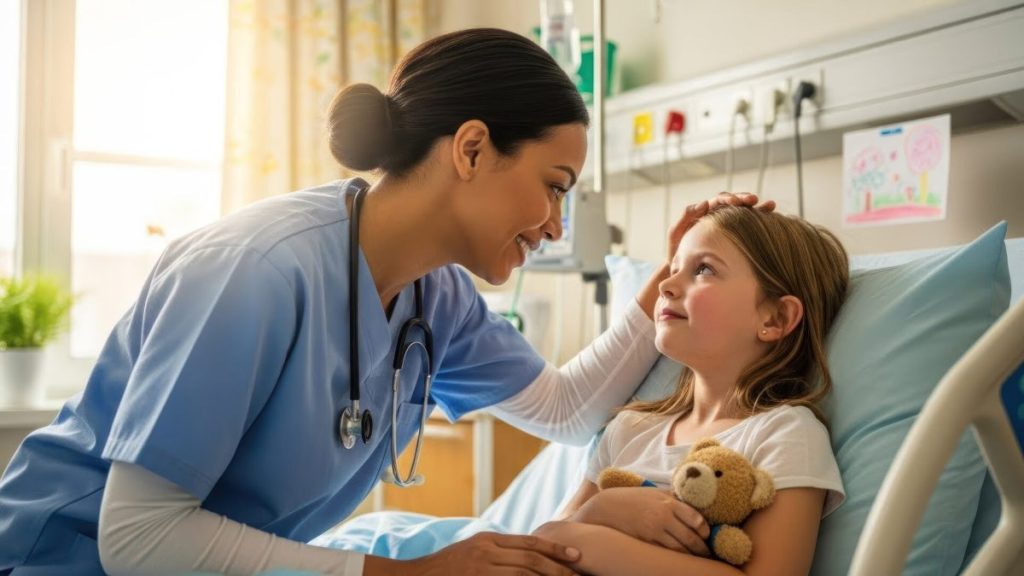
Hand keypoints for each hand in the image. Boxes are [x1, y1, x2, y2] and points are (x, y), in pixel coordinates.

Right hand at [370, 531, 581, 575]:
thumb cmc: (446, 568)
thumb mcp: (473, 551)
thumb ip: (498, 551)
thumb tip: (528, 557)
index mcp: (489, 539)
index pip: (530, 541)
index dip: (556, 548)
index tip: (577, 556)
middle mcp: (487, 550)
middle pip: (532, 558)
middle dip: (559, 568)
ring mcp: (481, 567)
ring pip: (525, 574)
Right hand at [575, 487, 710, 556]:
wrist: (606, 507)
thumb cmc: (632, 498)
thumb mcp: (654, 492)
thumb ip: (673, 498)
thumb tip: (693, 503)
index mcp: (668, 502)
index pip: (696, 519)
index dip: (705, 530)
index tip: (706, 534)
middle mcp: (663, 517)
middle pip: (691, 538)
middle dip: (702, 548)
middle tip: (708, 554)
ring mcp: (654, 531)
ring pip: (680, 549)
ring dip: (690, 556)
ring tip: (696, 559)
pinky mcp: (645, 542)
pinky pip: (665, 553)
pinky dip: (674, 557)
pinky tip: (678, 559)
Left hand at [667, 192, 775, 258]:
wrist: (684, 271)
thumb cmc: (677, 252)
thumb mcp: (676, 234)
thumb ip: (684, 217)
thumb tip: (703, 203)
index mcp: (704, 213)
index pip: (718, 201)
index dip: (728, 199)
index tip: (736, 203)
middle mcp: (718, 217)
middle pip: (733, 203)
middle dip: (744, 199)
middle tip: (753, 200)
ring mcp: (728, 226)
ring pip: (744, 213)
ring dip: (757, 208)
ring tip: (770, 205)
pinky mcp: (736, 238)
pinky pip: (749, 226)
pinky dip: (760, 221)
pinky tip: (772, 217)